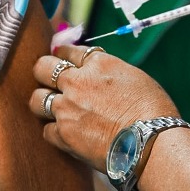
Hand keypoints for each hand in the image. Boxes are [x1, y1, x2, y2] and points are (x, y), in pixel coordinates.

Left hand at [30, 44, 179, 171]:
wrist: (152, 140)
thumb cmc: (153, 109)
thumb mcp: (133, 76)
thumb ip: (108, 72)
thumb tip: (98, 76)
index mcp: (97, 63)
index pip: (67, 51)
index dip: (65, 56)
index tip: (64, 62)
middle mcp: (76, 81)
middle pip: (42, 67)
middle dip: (44, 72)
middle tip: (49, 81)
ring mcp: (66, 108)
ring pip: (36, 99)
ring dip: (43, 102)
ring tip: (53, 109)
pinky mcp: (64, 134)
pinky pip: (47, 130)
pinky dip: (55, 131)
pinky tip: (66, 133)